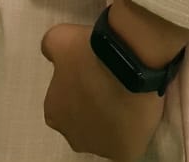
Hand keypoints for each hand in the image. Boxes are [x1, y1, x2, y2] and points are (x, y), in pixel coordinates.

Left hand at [41, 22, 164, 161]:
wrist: (130, 64)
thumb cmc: (92, 52)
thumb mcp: (60, 37)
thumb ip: (51, 47)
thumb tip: (52, 52)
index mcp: (53, 111)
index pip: (65, 98)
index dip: (81, 83)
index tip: (95, 69)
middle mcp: (71, 136)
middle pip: (83, 119)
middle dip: (95, 103)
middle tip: (112, 79)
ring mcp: (99, 148)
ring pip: (105, 132)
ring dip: (112, 116)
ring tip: (128, 91)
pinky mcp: (123, 153)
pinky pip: (126, 142)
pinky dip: (131, 128)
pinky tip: (137, 109)